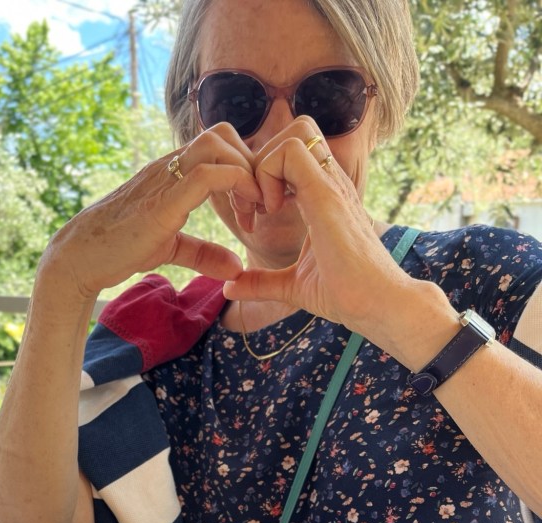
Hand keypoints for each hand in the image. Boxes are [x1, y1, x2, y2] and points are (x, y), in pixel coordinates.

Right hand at [49, 126, 263, 298]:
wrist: (83, 255)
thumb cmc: (121, 247)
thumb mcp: (171, 248)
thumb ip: (204, 254)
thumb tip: (236, 268)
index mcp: (174, 172)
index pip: (220, 144)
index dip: (247, 168)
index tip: (256, 208)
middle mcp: (170, 166)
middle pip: (224, 134)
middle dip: (251, 165)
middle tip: (260, 207)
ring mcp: (165, 178)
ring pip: (217, 144)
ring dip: (245, 172)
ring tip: (252, 210)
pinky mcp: (162, 200)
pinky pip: (205, 174)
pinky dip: (233, 186)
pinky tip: (242, 217)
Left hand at [223, 118, 410, 338]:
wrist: (378, 304)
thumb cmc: (345, 295)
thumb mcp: (292, 286)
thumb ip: (261, 283)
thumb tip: (230, 288)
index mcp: (322, 196)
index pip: (291, 154)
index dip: (261, 177)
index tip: (253, 217)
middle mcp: (329, 183)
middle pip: (293, 132)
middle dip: (259, 165)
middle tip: (252, 210)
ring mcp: (330, 184)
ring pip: (294, 133)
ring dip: (264, 165)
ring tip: (262, 209)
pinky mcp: (327, 195)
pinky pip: (291, 152)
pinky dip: (267, 174)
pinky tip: (270, 212)